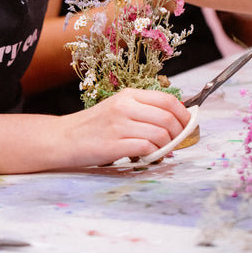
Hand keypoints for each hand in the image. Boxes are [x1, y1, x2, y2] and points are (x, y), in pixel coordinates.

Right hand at [57, 88, 190, 167]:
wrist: (63, 138)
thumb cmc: (93, 126)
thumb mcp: (118, 108)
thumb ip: (143, 111)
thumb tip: (176, 122)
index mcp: (128, 95)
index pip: (167, 100)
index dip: (184, 114)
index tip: (189, 125)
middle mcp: (125, 106)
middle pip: (168, 118)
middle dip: (180, 133)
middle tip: (179, 143)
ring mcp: (119, 125)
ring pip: (160, 134)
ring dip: (167, 146)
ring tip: (162, 152)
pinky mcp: (114, 145)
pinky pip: (146, 148)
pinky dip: (154, 155)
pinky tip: (148, 157)